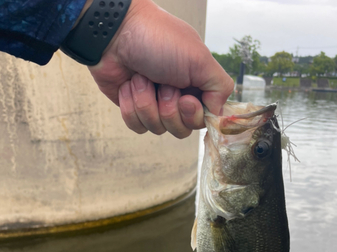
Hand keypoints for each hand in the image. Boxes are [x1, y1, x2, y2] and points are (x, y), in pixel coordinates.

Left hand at [88, 0, 233, 137]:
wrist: (114, 33)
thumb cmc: (157, 39)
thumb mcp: (200, 59)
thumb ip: (220, 87)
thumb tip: (217, 113)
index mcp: (196, 85)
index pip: (203, 120)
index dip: (193, 115)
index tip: (185, 98)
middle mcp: (177, 97)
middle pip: (181, 129)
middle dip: (168, 108)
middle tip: (161, 82)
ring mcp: (154, 104)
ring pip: (157, 129)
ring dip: (146, 102)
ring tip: (141, 77)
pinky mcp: (133, 109)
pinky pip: (137, 126)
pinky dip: (131, 106)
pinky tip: (128, 85)